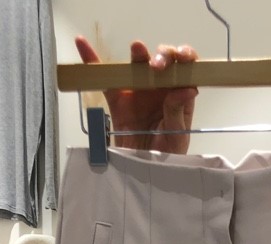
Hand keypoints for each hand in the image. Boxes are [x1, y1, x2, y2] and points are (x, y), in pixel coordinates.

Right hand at [76, 37, 197, 153]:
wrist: (145, 172)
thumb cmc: (167, 155)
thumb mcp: (178, 136)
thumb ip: (178, 111)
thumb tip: (187, 89)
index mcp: (177, 94)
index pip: (184, 68)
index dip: (184, 56)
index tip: (182, 58)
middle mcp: (159, 88)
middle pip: (162, 60)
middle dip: (162, 57)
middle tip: (156, 66)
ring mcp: (138, 91)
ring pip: (138, 64)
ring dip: (139, 53)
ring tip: (138, 49)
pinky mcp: (118, 99)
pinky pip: (106, 79)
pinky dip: (93, 62)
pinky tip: (83, 44)